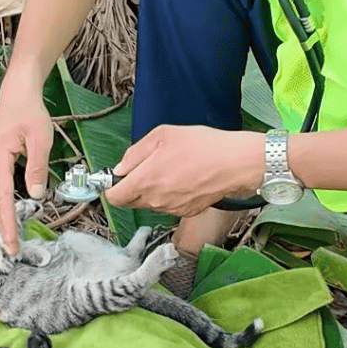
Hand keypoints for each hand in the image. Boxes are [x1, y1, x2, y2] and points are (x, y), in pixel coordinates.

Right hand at [0, 84, 53, 254]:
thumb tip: (34, 196)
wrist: (17, 93)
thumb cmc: (29, 112)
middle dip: (2, 225)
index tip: (11, 243)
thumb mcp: (40, 139)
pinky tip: (8, 214)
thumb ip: (37, 168)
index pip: (3, 197)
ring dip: (1, 216)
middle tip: (11, 249)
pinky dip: (1, 203)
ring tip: (10, 237)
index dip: (7, 222)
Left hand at [104, 125, 264, 216]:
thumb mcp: (162, 135)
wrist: (235, 163)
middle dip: (131, 187)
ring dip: (151, 190)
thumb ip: (134, 154)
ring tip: (170, 169)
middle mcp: (155, 200)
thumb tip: (120, 168)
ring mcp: (171, 209)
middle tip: (145, 168)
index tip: (115, 178)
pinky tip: (182, 178)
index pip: (113, 196)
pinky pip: (167, 205)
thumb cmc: (202, 146)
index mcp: (145, 181)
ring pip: (149, 203)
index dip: (111, 186)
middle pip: (130, 201)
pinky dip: (169, 195)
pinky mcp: (186, 212)